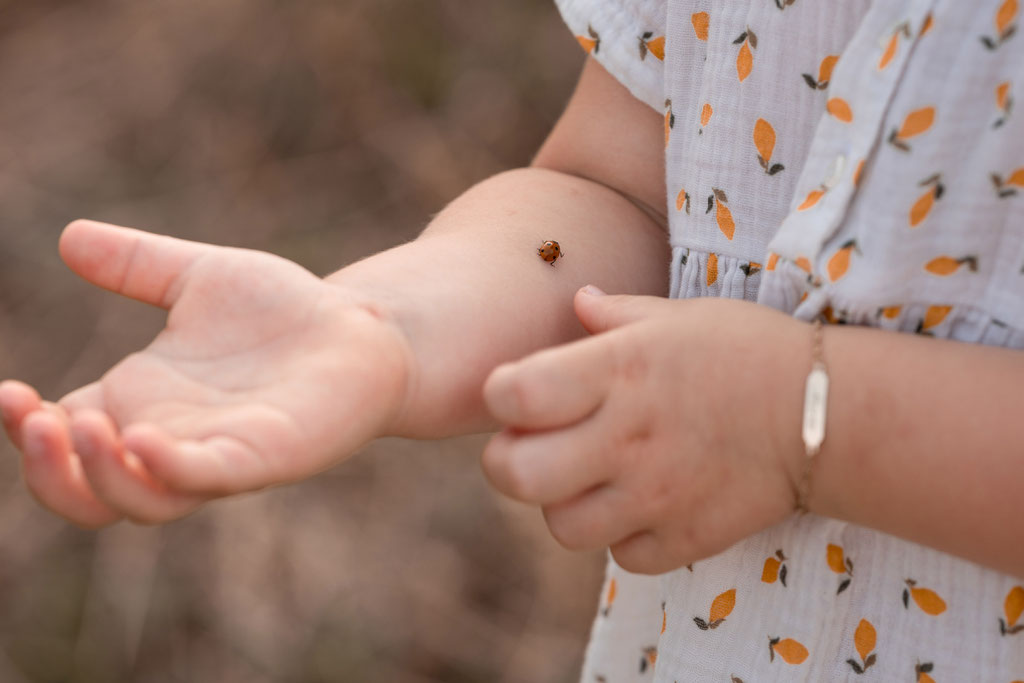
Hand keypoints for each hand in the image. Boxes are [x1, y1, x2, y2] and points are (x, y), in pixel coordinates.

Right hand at [0, 221, 412, 525]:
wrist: (362, 326)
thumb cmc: (284, 309)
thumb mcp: (199, 276)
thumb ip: (137, 264)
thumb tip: (69, 237)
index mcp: (143, 402)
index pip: (63, 436)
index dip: (25, 427)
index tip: (9, 391)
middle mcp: (170, 439)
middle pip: (86, 490)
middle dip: (46, 467)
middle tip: (31, 415)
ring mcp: (216, 455)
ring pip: (138, 501)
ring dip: (97, 474)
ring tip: (81, 424)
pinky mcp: (264, 457)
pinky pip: (207, 480)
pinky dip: (170, 470)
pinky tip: (145, 439)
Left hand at [481, 287, 807, 573]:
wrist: (827, 413)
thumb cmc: (746, 349)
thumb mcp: (678, 316)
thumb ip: (614, 313)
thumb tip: (575, 299)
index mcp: (618, 371)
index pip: (514, 396)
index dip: (500, 396)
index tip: (516, 394)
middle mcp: (627, 436)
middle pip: (517, 474)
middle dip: (506, 462)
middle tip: (530, 446)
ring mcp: (656, 495)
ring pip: (562, 527)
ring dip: (564, 503)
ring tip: (589, 478)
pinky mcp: (687, 539)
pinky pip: (622, 558)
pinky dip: (621, 537)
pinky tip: (640, 505)